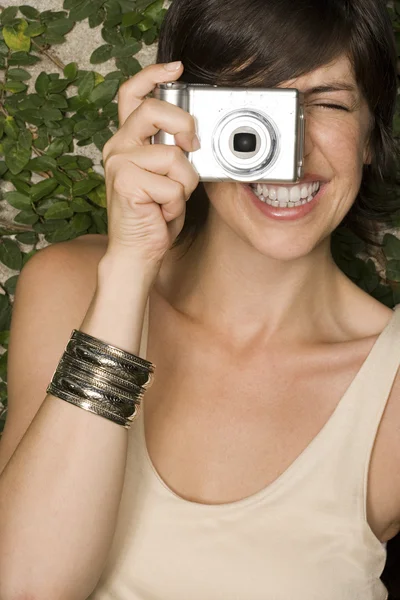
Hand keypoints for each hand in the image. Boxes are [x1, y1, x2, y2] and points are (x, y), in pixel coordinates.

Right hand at [102, 61, 199, 268]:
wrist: (138, 251)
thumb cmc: (155, 215)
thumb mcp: (168, 176)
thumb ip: (173, 151)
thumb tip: (195, 136)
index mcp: (127, 140)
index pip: (132, 94)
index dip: (153, 75)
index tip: (177, 68)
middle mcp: (118, 146)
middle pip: (153, 110)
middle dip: (184, 125)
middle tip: (193, 147)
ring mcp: (118, 163)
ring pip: (173, 156)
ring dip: (184, 184)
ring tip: (169, 200)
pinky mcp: (125, 182)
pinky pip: (172, 184)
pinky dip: (176, 203)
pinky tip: (161, 212)